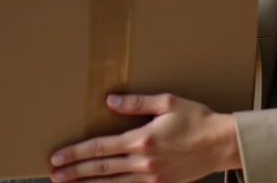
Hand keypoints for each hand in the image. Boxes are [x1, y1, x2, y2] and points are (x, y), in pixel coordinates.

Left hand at [50, 94, 240, 181]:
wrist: (222, 144)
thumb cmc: (197, 119)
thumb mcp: (167, 102)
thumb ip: (136, 103)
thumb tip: (109, 102)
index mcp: (142, 140)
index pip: (100, 148)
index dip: (76, 153)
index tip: (57, 157)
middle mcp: (143, 163)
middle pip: (101, 169)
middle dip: (75, 172)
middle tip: (53, 175)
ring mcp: (151, 178)